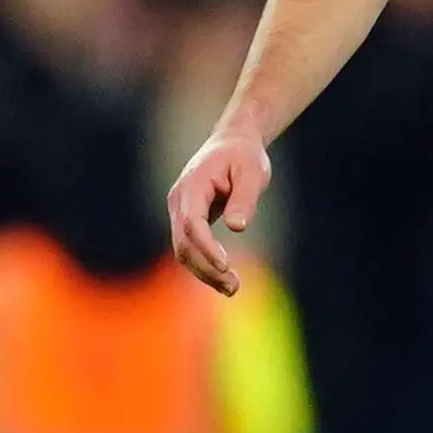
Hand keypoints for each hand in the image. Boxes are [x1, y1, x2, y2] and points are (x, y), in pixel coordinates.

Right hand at [168, 126, 270, 294]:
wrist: (233, 143)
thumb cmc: (244, 156)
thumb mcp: (253, 172)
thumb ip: (244, 199)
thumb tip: (237, 227)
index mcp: (192, 186)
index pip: (192, 223)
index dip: (206, 247)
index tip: (226, 265)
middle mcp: (179, 201)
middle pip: (183, 242)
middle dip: (205, 267)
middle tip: (234, 286)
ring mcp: (180, 211)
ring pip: (184, 250)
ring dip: (204, 272)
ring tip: (232, 289)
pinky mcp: (187, 220)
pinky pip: (190, 247)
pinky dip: (204, 265)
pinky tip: (224, 280)